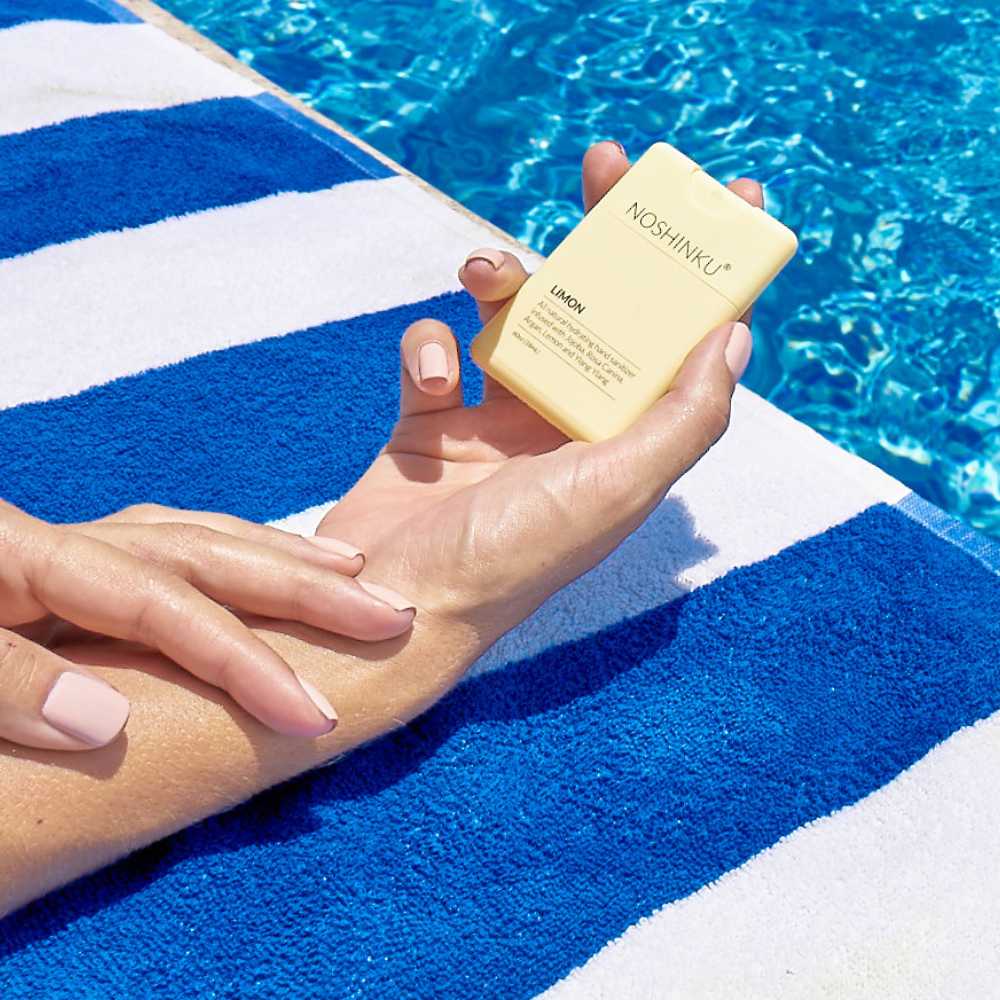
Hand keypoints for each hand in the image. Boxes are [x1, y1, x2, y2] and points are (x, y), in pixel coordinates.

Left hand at [0, 501, 415, 749]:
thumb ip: (7, 678)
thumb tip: (102, 719)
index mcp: (20, 553)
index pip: (162, 604)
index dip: (243, 657)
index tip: (313, 714)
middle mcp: (57, 539)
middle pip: (203, 550)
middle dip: (300, 587)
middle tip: (389, 616)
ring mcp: (56, 547)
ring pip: (192, 539)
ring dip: (277, 559)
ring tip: (349, 577)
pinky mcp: (48, 566)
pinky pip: (163, 547)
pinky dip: (225, 557)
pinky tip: (255, 568)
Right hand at [318, 141, 761, 665]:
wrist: (391, 609)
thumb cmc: (510, 558)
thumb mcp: (616, 488)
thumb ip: (685, 416)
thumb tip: (736, 333)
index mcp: (622, 441)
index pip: (681, 339)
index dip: (708, 269)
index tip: (728, 196)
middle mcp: (567, 427)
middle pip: (602, 307)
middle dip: (605, 233)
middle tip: (606, 163)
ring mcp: (497, 421)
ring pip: (512, 314)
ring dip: (500, 279)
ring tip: (485, 274)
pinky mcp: (430, 421)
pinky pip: (434, 349)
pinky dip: (428, 348)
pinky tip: (430, 384)